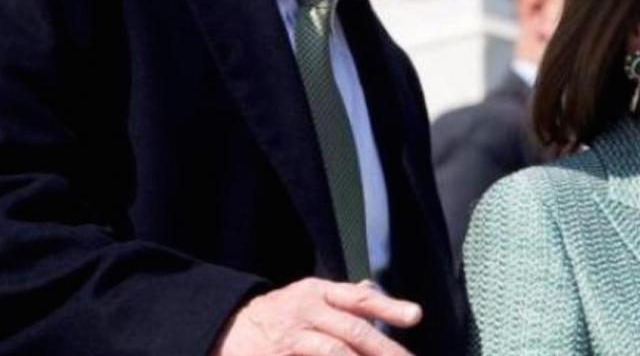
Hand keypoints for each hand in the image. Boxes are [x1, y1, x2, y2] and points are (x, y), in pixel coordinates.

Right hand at [212, 278, 421, 355]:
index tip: (415, 316)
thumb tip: (372, 290)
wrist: (224, 330)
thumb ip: (341, 297)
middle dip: (386, 350)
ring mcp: (291, 340)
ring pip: (335, 353)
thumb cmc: (276, 314)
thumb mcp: (306, 295)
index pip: (359, 298)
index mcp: (317, 293)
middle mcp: (306, 312)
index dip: (389, 306)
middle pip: (354, 332)